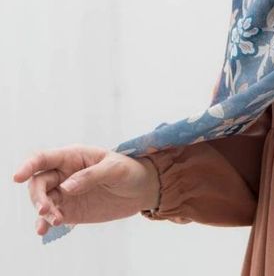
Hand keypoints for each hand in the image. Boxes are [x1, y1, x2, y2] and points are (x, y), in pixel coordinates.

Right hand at [13, 144, 160, 237]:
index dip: (29, 165)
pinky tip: (44, 230)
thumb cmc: (129, 171)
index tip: (18, 177)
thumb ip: (91, 175)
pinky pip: (50, 216)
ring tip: (57, 220)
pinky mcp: (69, 209)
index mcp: (74, 156)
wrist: (141, 190)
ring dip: (42, 211)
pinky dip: (44, 224)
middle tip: (45, 209)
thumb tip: (66, 187)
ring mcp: (65, 192)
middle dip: (37, 196)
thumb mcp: (115, 169)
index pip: (44, 158)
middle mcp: (65, 173)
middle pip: (38, 182)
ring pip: (42, 201)